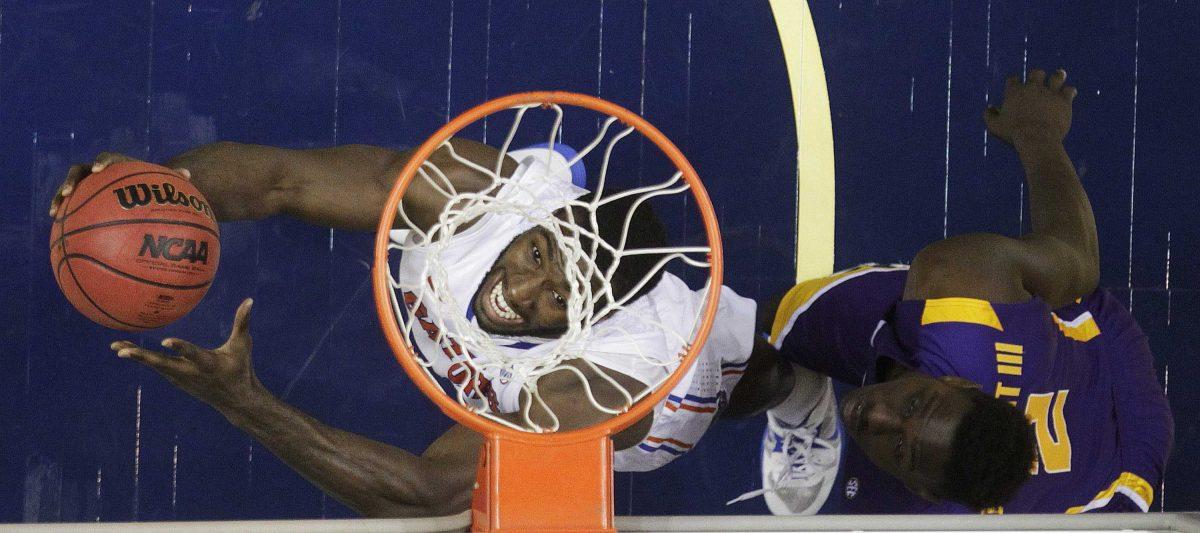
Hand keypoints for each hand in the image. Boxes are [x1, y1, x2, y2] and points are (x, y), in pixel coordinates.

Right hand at [49, 152, 191, 217]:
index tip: (100, 169)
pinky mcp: (83, 199)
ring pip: (70, 189)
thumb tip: (190, 174)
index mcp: (118, 164)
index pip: (108, 158)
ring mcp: (88, 185)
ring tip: (54, 213)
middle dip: (72, 181)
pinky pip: (71, 208)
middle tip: (68, 192)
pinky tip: (61, 235)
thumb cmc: (155, 187)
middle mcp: (99, 172)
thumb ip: (173, 178)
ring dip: (59, 198)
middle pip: (80, 171)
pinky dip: (66, 218)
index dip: (103, 162)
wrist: (141, 189)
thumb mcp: (163, 184)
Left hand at [110, 298, 261, 411]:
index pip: (192, 354)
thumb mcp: (243, 345)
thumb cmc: (241, 368)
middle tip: (121, 351)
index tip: (164, 342)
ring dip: (136, 356)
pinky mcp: (177, 380)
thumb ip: (242, 322)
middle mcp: (190, 372)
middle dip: (142, 358)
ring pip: (155, 366)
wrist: (236, 400)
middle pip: (162, 365)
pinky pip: (156, 367)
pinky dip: (142, 359)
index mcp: (207, 363)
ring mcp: (181, 378)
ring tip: (116, 346)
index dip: (179, 348)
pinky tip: (129, 351)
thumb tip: (250, 300)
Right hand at [983, 69, 1077, 145]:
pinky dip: (1070, 91)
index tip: (1015, 85)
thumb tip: (989, 108)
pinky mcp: (1064, 100)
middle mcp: (1033, 87)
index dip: (1013, 81)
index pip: (1013, 79)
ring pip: (1057, 77)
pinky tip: (1070, 93)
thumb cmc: (1014, 133)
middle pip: (1036, 73)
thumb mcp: (995, 126)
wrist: (1036, 138)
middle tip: (1038, 78)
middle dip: (1037, 75)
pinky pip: (1070, 90)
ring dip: (1058, 76)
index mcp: (1015, 92)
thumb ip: (989, 115)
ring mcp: (1050, 92)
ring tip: (1060, 75)